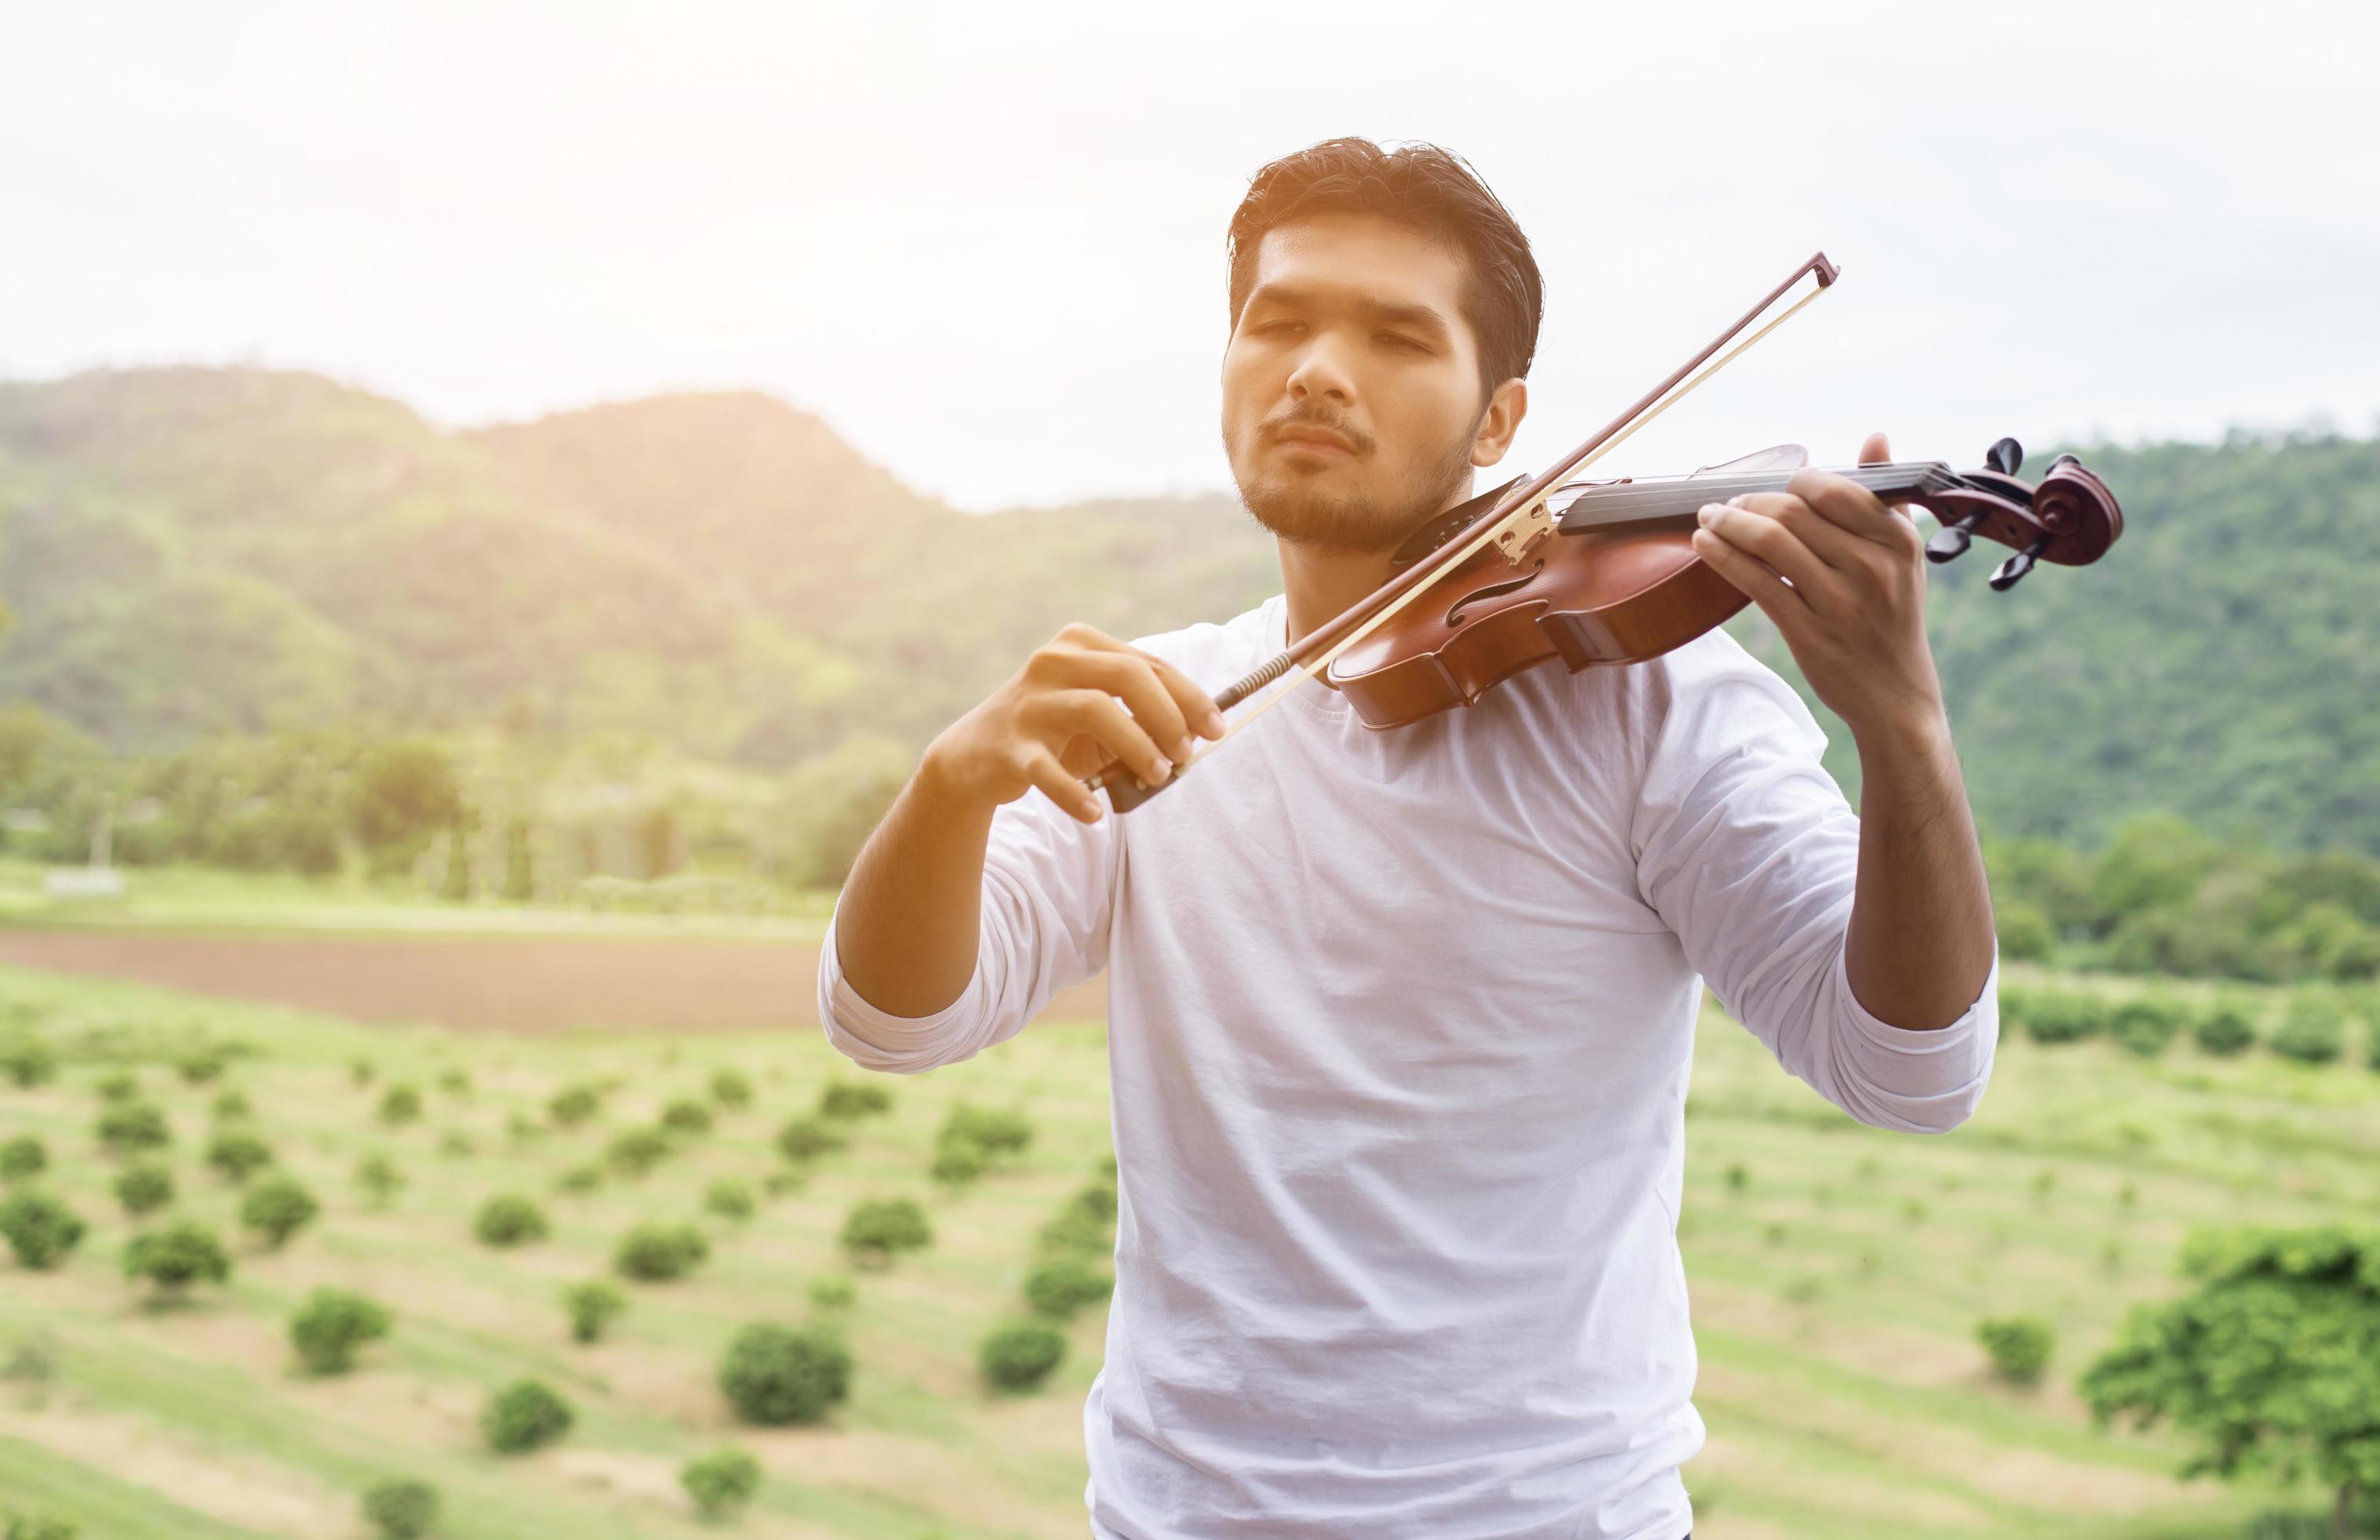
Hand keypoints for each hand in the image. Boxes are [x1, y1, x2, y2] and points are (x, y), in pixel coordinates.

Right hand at [923, 622, 1226, 823]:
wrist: (975, 757)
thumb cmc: (1054, 732)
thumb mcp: (1098, 714)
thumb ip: (1141, 716)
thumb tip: (1199, 735)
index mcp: (1080, 645)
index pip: (1147, 664)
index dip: (1189, 696)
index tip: (1216, 728)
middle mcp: (1052, 662)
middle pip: (1126, 675)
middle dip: (1167, 715)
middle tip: (1185, 753)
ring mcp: (1029, 702)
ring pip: (1094, 710)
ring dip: (1136, 746)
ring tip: (1156, 777)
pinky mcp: (1009, 744)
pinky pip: (1047, 770)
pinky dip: (1074, 793)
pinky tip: (1094, 813)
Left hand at [1687, 431, 1946, 739]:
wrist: (1896, 696)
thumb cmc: (1892, 619)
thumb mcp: (1904, 557)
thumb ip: (1887, 498)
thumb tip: (1876, 438)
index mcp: (1897, 540)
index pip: (1835, 489)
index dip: (1796, 483)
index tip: (1776, 489)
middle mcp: (1871, 567)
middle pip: (1793, 512)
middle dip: (1749, 501)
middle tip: (1727, 503)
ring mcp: (1839, 601)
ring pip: (1770, 542)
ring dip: (1727, 523)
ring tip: (1708, 519)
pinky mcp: (1808, 631)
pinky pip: (1756, 582)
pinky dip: (1723, 557)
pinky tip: (1703, 545)